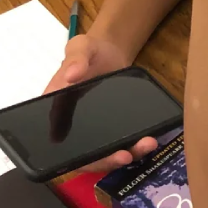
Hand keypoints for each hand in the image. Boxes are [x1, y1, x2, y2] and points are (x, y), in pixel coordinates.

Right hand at [44, 34, 157, 171]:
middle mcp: (74, 125)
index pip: (59, 143)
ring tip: (146, 145)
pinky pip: (121, 141)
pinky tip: (150, 140)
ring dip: (126, 153)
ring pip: (106, 151)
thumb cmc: (90, 50)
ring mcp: (95, 128)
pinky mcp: (113, 126)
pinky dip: (134, 144)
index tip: (93, 158)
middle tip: (126, 156)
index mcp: (57, 110)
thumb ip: (75, 58)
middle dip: (106, 160)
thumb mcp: (81, 47)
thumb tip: (71, 75)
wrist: (111, 51)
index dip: (75, 156)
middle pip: (86, 154)